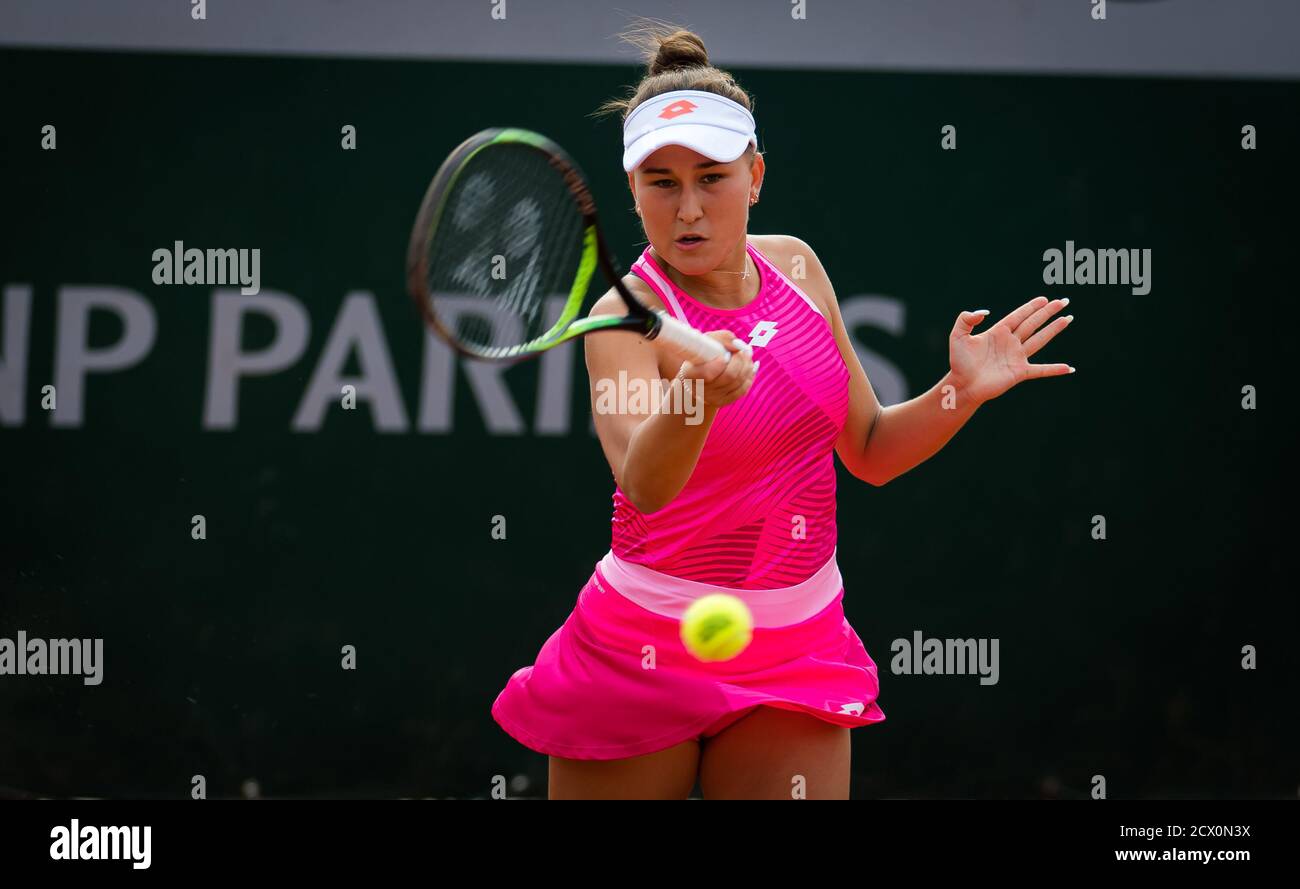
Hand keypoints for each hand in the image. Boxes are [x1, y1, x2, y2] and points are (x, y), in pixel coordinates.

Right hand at [676, 330, 756, 407]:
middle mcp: (699, 389)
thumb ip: (722, 338)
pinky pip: (743, 389)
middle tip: (744, 349)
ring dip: (748, 365)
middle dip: (741, 360)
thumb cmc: (702, 354)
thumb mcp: (707, 342)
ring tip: (747, 354)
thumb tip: (739, 345)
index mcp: (689, 374)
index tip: (726, 354)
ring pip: (739, 382)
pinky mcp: (723, 401)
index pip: (707, 374)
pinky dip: (750, 375)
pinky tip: (751, 366)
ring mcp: (712, 398)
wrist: (697, 375)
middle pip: (729, 376)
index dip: (720, 364)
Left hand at [948, 296, 1073, 405]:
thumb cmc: (959, 362)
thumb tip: (985, 312)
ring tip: (1067, 319)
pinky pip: (1040, 370)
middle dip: (1048, 312)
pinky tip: (1068, 368)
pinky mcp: (1019, 372)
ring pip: (1040, 340)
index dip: (1032, 307)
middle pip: (1033, 323)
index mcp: (998, 332)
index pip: (1018, 316)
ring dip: (1054, 330)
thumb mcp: (957, 336)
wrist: (962, 385)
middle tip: (1064, 301)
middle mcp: (1010, 342)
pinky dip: (1054, 369)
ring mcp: (1016, 357)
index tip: (1045, 299)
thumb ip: (965, 319)